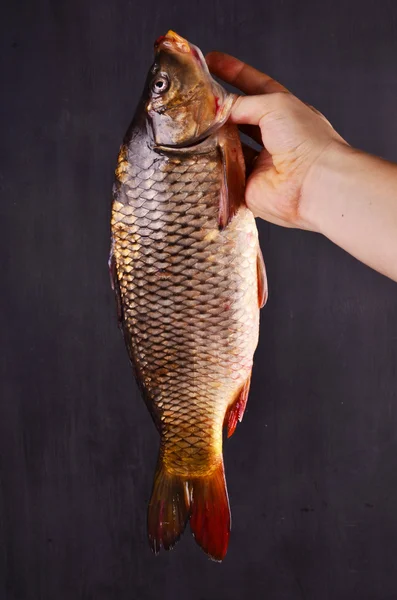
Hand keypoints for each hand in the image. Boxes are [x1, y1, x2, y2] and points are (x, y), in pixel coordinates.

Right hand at [206, 52, 345, 230]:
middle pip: (240, 117)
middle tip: (194, 96)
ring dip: (214, 136)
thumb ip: (243, 104)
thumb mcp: (274, 104)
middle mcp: (273, 137)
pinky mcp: (248, 185)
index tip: (212, 61)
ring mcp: (261, 163)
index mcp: (285, 112)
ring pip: (229, 145)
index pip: (256, 86)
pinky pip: (225, 173)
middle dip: (219, 107)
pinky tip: (199, 153)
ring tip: (193, 124)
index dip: (234, 73)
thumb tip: (217, 107)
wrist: (313, 183)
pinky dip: (213, 163)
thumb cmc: (305, 140)